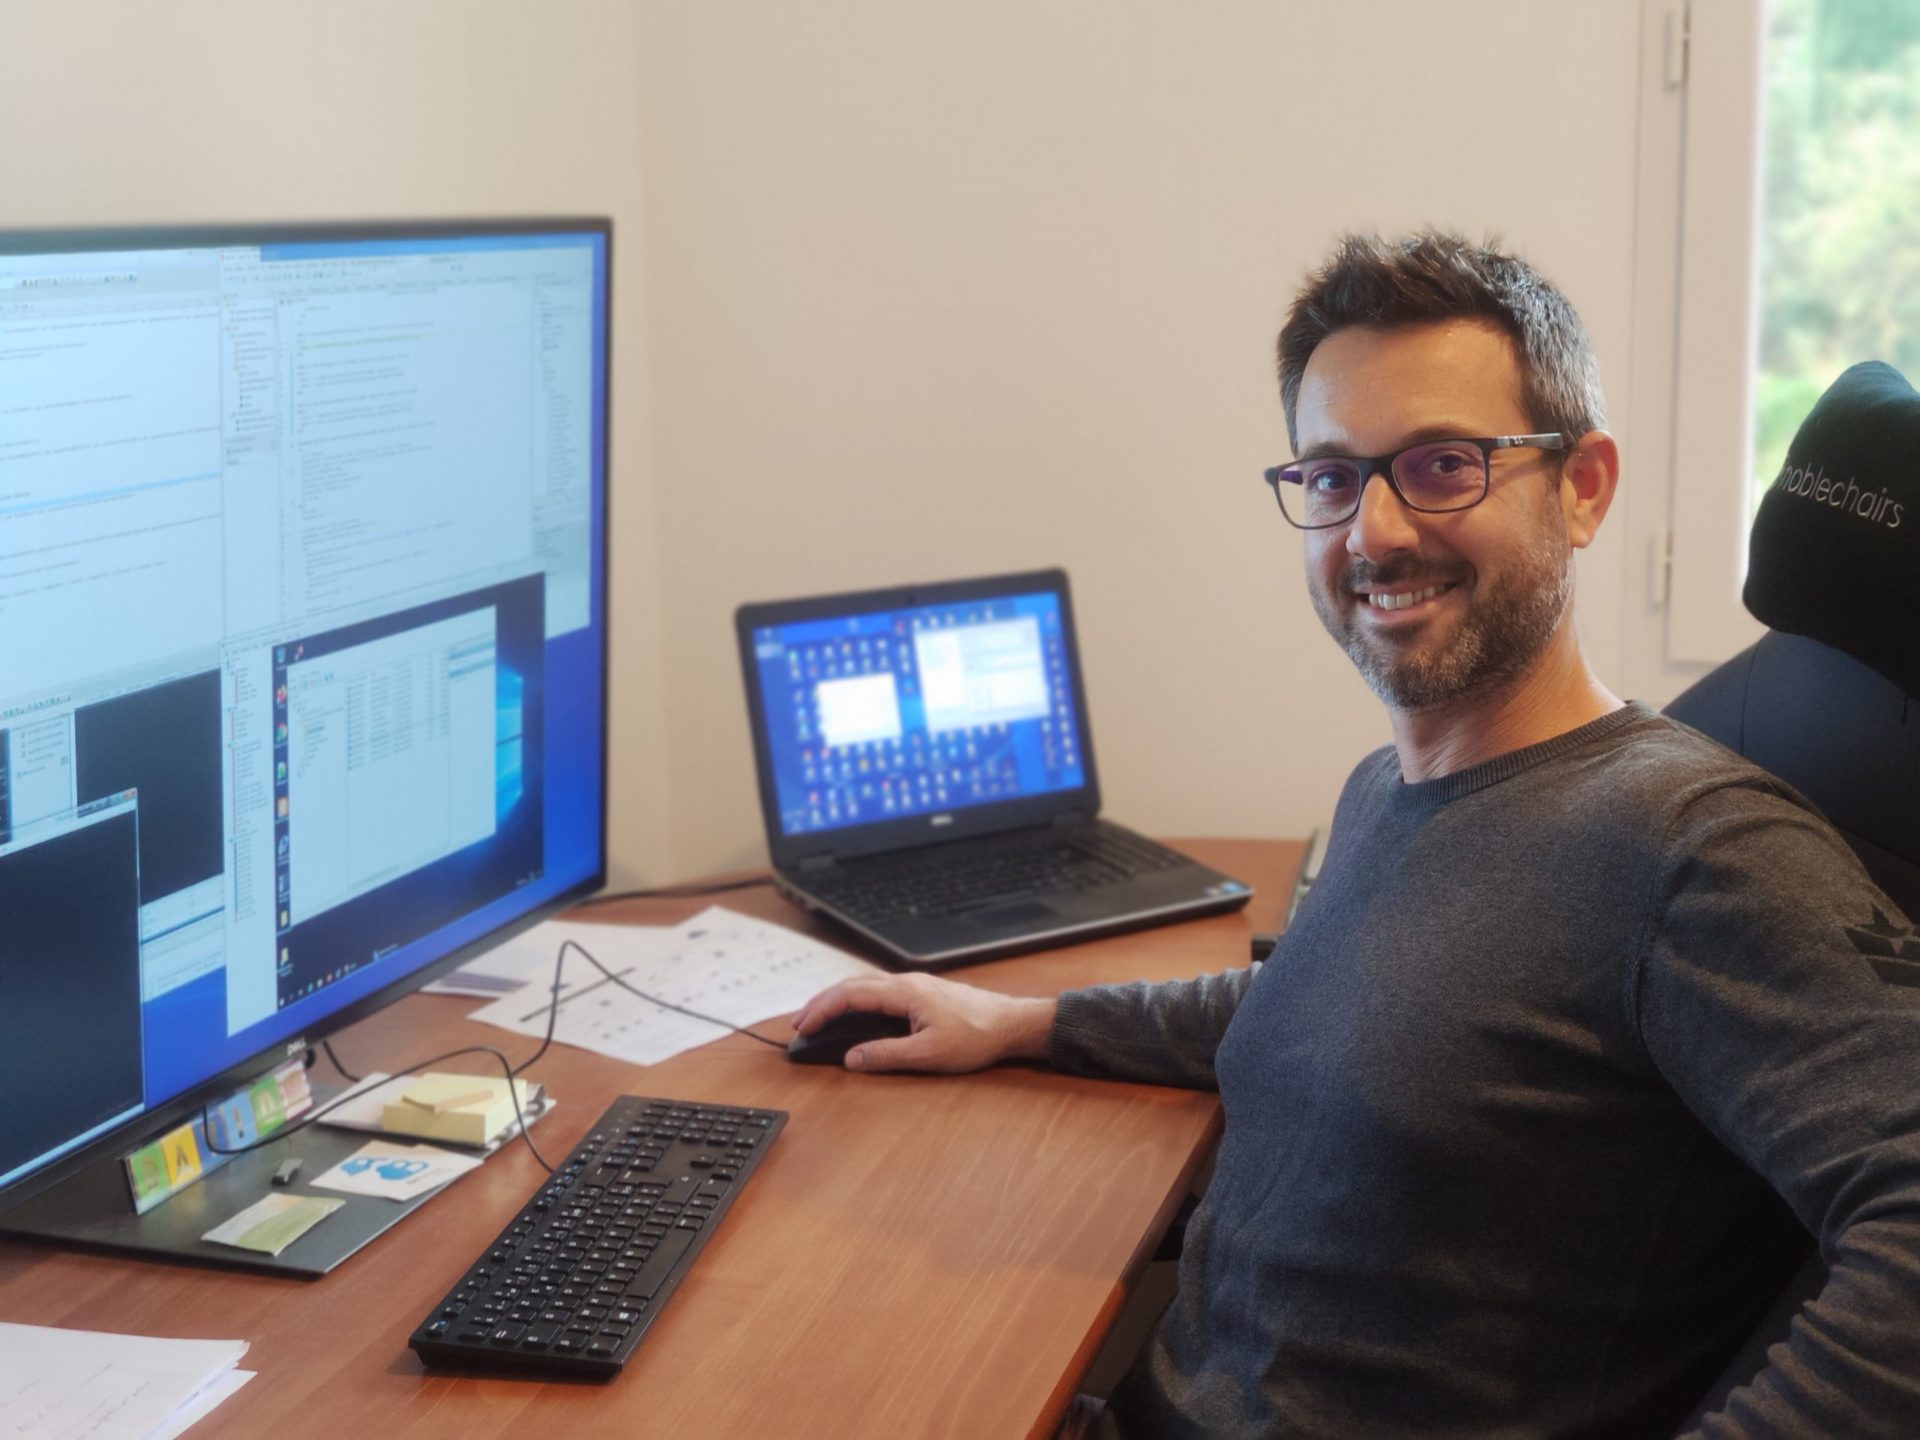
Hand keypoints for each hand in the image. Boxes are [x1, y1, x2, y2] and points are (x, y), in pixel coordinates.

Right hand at [790, 973, 1055, 1073]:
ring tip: (818, 1017)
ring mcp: (914, 986)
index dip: (822, 1010)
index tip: (803, 1028)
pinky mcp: (922, 993)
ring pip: (866, 986)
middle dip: (822, 1003)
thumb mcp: (929, 1054)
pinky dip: (857, 1001)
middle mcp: (906, 983)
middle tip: (799, 1023)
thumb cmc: (976, 1037)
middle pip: (853, 985)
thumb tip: (851, 1058)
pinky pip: (879, 991)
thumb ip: (887, 1055)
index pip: (851, 995)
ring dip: (838, 1000)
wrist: (1011, 1024)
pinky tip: (854, 1013)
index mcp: (904, 992)